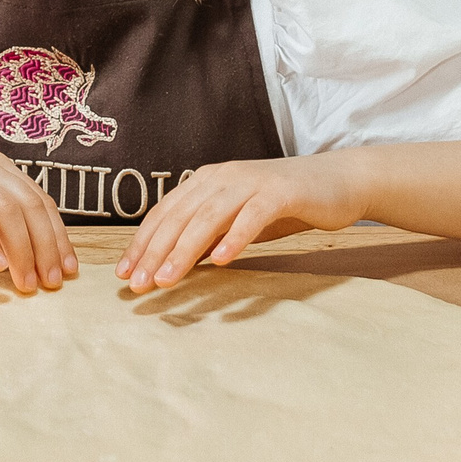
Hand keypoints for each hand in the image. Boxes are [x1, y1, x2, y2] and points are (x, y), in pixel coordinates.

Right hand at [0, 149, 75, 294]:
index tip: (67, 271)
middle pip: (28, 204)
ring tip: (25, 282)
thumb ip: (2, 233)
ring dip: (20, 250)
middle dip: (45, 247)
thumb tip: (42, 260)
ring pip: (4, 209)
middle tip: (50, 283)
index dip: (58, 236)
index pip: (39, 200)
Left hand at [116, 152, 369, 289]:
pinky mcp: (280, 193)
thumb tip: (171, 263)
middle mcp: (222, 177)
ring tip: (168, 278)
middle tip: (138, 284)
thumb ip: (206, 235)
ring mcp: (251, 182)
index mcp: (205, 181)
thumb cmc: (281, 205)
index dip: (142, 243)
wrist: (336, 183)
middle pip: (180, 216)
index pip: (165, 213)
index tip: (124, 274)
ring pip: (209, 217)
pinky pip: (252, 216)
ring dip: (185, 250)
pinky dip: (234, 238)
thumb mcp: (235, 220)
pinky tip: (221, 261)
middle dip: (155, 252)